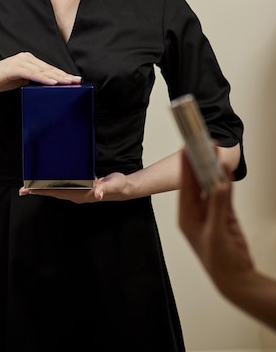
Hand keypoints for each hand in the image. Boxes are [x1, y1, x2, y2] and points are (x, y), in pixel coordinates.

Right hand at [0, 52, 81, 93]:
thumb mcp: (19, 81)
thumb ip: (31, 80)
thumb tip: (44, 86)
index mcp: (28, 60)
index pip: (48, 68)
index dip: (62, 74)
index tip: (74, 79)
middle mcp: (26, 57)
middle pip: (48, 68)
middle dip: (64, 75)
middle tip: (77, 80)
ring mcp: (20, 61)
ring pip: (43, 70)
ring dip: (57, 77)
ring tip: (69, 82)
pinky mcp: (14, 68)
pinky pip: (32, 74)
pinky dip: (43, 78)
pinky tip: (53, 82)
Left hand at [19, 172, 128, 202]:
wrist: (123, 188)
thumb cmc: (118, 185)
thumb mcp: (113, 184)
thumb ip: (105, 188)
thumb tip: (98, 194)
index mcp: (81, 194)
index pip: (58, 192)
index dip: (44, 191)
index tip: (30, 190)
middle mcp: (77, 195)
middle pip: (53, 193)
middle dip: (38, 191)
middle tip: (22, 189)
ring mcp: (77, 193)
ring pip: (56, 191)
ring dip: (43, 189)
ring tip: (29, 186)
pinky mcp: (79, 189)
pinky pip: (62, 187)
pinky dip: (52, 185)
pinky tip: (46, 182)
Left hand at [178, 149, 253, 292]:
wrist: (235, 278)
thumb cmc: (220, 262)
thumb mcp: (216, 233)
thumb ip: (218, 207)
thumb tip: (220, 184)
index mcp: (186, 215)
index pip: (185, 184)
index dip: (186, 164)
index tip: (189, 147)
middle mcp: (195, 211)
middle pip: (196, 181)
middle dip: (200, 162)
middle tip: (204, 144)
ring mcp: (209, 211)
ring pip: (209, 184)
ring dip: (212, 169)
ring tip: (215, 151)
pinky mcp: (222, 214)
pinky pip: (222, 192)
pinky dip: (225, 181)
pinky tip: (226, 170)